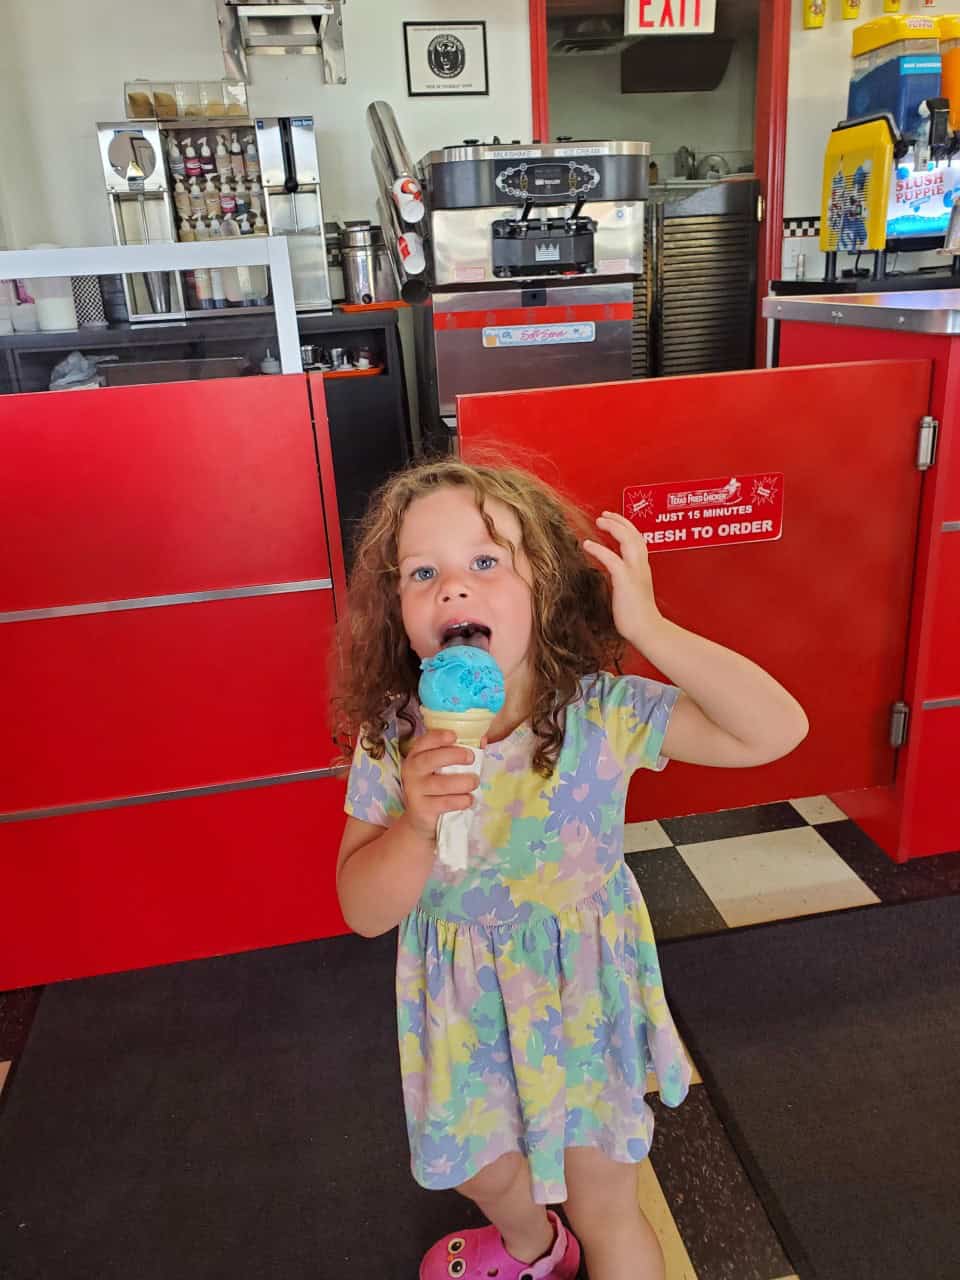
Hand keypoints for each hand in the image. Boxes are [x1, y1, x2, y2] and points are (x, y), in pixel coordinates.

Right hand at [400, 730, 478, 842]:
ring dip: (462, 782)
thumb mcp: (444, 768)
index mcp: (416, 756)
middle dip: (453, 756)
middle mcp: (412, 771)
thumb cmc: (437, 787)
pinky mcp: (422, 809)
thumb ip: (461, 753)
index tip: (454, 736)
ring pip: (440, 784)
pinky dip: (460, 800)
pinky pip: (444, 803)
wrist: (421, 819)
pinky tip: (469, 799)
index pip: (424, 742)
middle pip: (430, 759)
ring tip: (474, 782)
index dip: (438, 737)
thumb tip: (482, 740)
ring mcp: (414, 791)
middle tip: (471, 757)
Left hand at [583, 510, 662, 647]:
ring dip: (613, 527)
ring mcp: (635, 572)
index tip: (613, 520)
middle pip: (634, 534)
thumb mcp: (632, 591)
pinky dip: (599, 549)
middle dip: (619, 521)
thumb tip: (613, 575)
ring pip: (628, 540)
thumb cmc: (638, 616)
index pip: (638, 539)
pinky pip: (612, 559)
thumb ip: (624, 579)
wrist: (647, 630)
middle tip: (604, 514)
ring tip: (599, 521)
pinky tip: (587, 544)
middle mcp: (641, 566)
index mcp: (642, 568)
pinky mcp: (626, 581)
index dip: (626, 527)